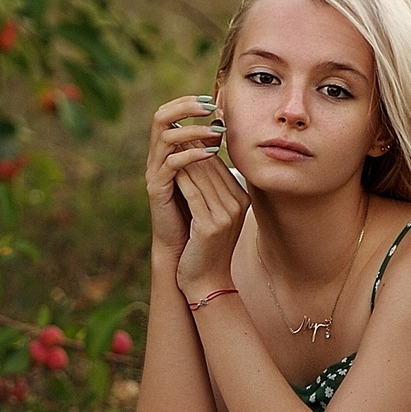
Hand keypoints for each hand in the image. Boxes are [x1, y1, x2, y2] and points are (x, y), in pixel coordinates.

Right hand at [145, 94, 225, 255]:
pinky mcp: (157, 189)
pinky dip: (192, 155)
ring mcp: (154, 173)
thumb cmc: (198, 211)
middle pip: (160, 117)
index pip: (169, 114)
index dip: (187, 103)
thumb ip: (208, 152)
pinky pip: (171, 164)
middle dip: (185, 107)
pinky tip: (211, 154)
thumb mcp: (206, 176)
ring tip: (216, 131)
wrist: (185, 247)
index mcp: (166, 151)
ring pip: (166, 137)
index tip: (213, 102)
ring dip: (193, 130)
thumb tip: (220, 125)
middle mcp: (156, 158)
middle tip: (210, 106)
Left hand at [173, 140, 249, 294]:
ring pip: (201, 176)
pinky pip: (192, 193)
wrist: (206, 279)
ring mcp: (226, 215)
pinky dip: (180, 178)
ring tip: (168, 146)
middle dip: (190, 149)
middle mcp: (238, 204)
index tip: (183, 133)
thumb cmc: (206, 244)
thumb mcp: (215, 212)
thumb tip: (200, 154)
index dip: (199, 148)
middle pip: (210, 167)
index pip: (219, 165)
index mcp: (242, 198)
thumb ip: (212, 187)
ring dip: (183, 159)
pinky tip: (168, 170)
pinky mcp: (210, 225)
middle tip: (173, 132)